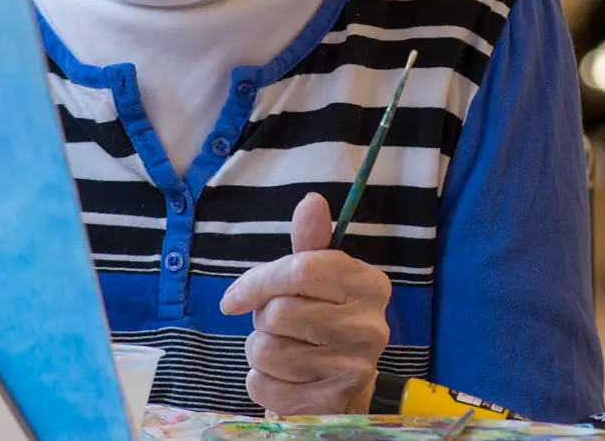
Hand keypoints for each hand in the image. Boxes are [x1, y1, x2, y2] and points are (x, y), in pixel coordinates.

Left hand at [220, 192, 392, 415]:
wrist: (344, 383)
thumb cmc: (323, 318)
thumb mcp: (319, 278)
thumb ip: (311, 242)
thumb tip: (311, 201)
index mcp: (369, 284)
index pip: (302, 270)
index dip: (258, 281)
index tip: (233, 298)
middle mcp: (371, 326)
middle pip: (280, 312)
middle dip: (263, 318)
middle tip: (276, 323)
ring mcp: (354, 368)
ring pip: (268, 350)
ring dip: (260, 349)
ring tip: (281, 348)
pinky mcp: (330, 403)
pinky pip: (263, 385)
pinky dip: (260, 380)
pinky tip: (281, 376)